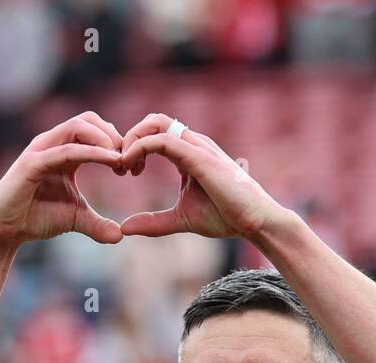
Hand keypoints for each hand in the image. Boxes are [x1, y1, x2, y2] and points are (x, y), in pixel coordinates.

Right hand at [0, 112, 125, 246]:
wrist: (4, 230)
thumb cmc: (36, 218)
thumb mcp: (75, 219)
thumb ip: (98, 224)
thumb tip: (119, 235)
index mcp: (64, 151)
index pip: (94, 130)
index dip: (117, 143)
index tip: (133, 166)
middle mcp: (52, 144)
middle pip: (88, 120)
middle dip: (114, 135)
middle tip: (130, 159)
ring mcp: (41, 150)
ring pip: (78, 126)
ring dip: (105, 138)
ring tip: (121, 158)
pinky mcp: (33, 163)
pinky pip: (67, 150)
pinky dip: (91, 152)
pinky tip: (111, 161)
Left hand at [117, 114, 288, 242]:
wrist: (255, 222)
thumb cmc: (226, 217)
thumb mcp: (180, 219)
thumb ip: (153, 222)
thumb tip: (124, 228)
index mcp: (188, 153)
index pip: (154, 133)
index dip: (133, 147)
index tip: (124, 172)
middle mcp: (193, 144)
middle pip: (152, 121)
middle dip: (129, 138)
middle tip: (120, 166)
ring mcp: (197, 147)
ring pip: (155, 124)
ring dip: (131, 141)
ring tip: (122, 166)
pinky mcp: (199, 157)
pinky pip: (163, 140)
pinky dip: (140, 148)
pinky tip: (130, 166)